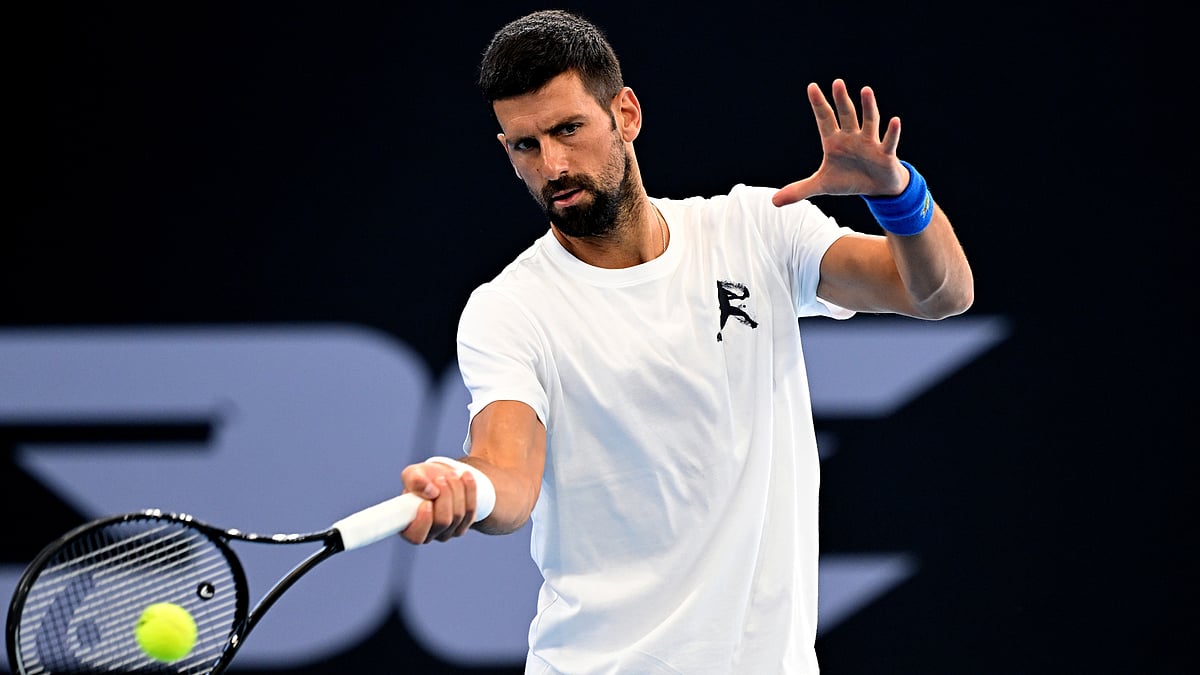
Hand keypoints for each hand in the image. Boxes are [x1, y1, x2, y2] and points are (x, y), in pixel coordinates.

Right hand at [398, 460, 479, 543]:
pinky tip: (466, 476)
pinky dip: (470, 491)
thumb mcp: (413, 474)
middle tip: (441, 479)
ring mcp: (448, 532)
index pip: (416, 536)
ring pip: (458, 515)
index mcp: (409, 527)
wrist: (442, 476)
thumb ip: (415, 481)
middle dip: (444, 496)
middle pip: (443, 522)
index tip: (427, 502)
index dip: (423, 521)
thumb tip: (430, 491)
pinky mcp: (464, 525)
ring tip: (451, 476)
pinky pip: (471, 510)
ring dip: (456, 490)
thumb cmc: (422, 478)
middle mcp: (429, 534)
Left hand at [773, 79, 908, 206]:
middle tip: (836, 82)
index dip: (819, 104)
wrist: (876, 189)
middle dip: (841, 100)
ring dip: (868, 107)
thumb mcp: (822, 186)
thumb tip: (773, 201)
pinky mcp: (885, 154)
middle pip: (846, 115)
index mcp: (835, 141)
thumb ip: (799, 190)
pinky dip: (892, 132)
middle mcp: (852, 138)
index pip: (825, 119)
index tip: (812, 86)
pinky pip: (888, 142)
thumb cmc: (849, 180)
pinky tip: (895, 120)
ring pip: (869, 122)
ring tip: (866, 90)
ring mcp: (870, 144)